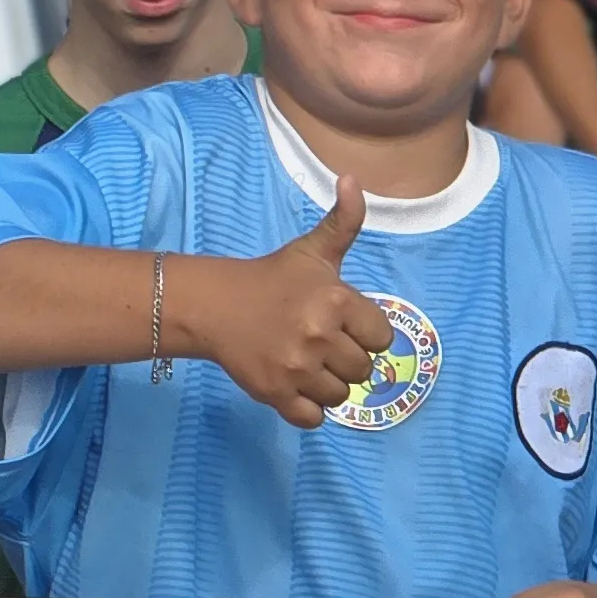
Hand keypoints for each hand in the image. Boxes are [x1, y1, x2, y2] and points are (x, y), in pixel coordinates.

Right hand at [175, 182, 391, 427]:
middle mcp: (319, 336)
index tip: (340, 325)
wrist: (214, 306)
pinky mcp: (275, 393)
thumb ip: (344, 221)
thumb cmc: (272, 278)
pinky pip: (312, 418)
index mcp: (337, 301)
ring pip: (340, 395)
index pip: (381, 338)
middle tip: (319, 345)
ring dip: (328, 385)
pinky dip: (308, 410)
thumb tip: (354, 179)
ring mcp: (297, 368)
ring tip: (307, 365)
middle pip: (363, 370)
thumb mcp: (312, 250)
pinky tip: (296, 388)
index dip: (364, 333)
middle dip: (345, 360)